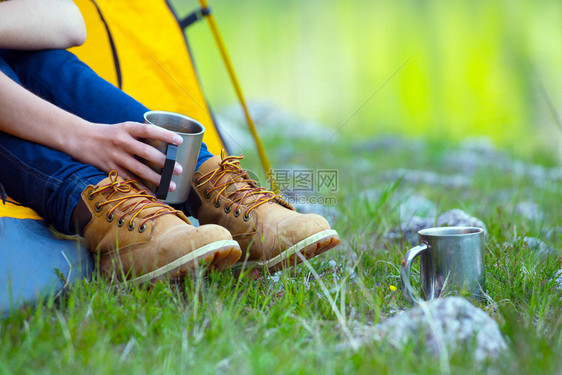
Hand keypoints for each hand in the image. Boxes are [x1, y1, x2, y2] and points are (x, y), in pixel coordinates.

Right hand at [68, 121, 183, 190]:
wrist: (80, 138)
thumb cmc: (108, 133)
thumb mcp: (124, 128)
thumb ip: (141, 135)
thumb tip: (166, 143)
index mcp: (127, 128)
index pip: (149, 130)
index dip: (165, 135)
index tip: (180, 141)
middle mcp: (122, 141)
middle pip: (146, 152)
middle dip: (164, 162)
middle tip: (179, 170)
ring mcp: (115, 156)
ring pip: (139, 169)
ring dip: (156, 179)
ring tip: (170, 186)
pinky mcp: (110, 168)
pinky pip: (128, 180)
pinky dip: (141, 188)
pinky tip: (153, 194)